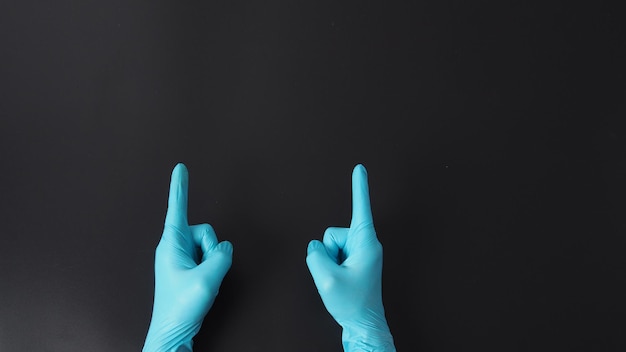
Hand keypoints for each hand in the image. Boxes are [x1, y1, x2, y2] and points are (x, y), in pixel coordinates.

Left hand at [143, 163, 232, 351]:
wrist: (172, 332)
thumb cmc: (180, 307)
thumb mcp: (206, 279)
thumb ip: (221, 256)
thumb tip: (225, 248)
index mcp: (171, 243)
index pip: (177, 207)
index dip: (181, 186)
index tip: (180, 167)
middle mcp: (174, 246)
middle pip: (205, 229)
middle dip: (212, 247)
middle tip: (204, 271)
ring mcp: (181, 257)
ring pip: (209, 244)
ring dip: (213, 261)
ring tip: (202, 280)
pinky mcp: (188, 267)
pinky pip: (208, 257)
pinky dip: (212, 268)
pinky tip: (203, 283)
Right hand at [306, 164, 395, 351]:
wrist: (363, 324)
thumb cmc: (353, 304)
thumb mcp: (327, 279)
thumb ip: (315, 255)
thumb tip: (315, 247)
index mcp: (366, 242)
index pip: (360, 207)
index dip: (358, 187)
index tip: (360, 167)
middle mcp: (366, 244)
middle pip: (332, 233)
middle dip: (328, 252)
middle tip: (340, 275)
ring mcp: (360, 254)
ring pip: (330, 245)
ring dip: (330, 262)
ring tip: (342, 280)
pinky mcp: (355, 262)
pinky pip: (333, 256)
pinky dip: (332, 268)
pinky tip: (342, 282)